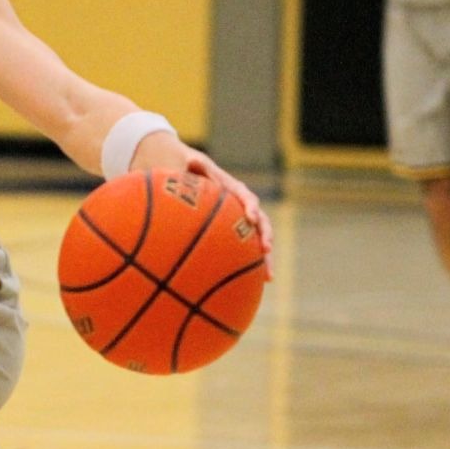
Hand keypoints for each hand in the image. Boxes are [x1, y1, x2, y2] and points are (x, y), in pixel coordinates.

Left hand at [130, 132, 274, 278]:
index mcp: (229, 187)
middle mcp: (238, 205)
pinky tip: (249, 287)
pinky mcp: (230, 234)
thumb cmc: (181, 168)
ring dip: (263, 258)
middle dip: (265, 235)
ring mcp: (236, 221)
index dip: (249, 206)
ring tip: (268, 277)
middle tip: (266, 250)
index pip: (244, 195)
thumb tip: (190, 161)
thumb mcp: (183, 163)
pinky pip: (241, 250)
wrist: (181, 170)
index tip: (251, 217)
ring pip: (254, 240)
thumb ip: (190, 165)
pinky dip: (246, 267)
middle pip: (258, 220)